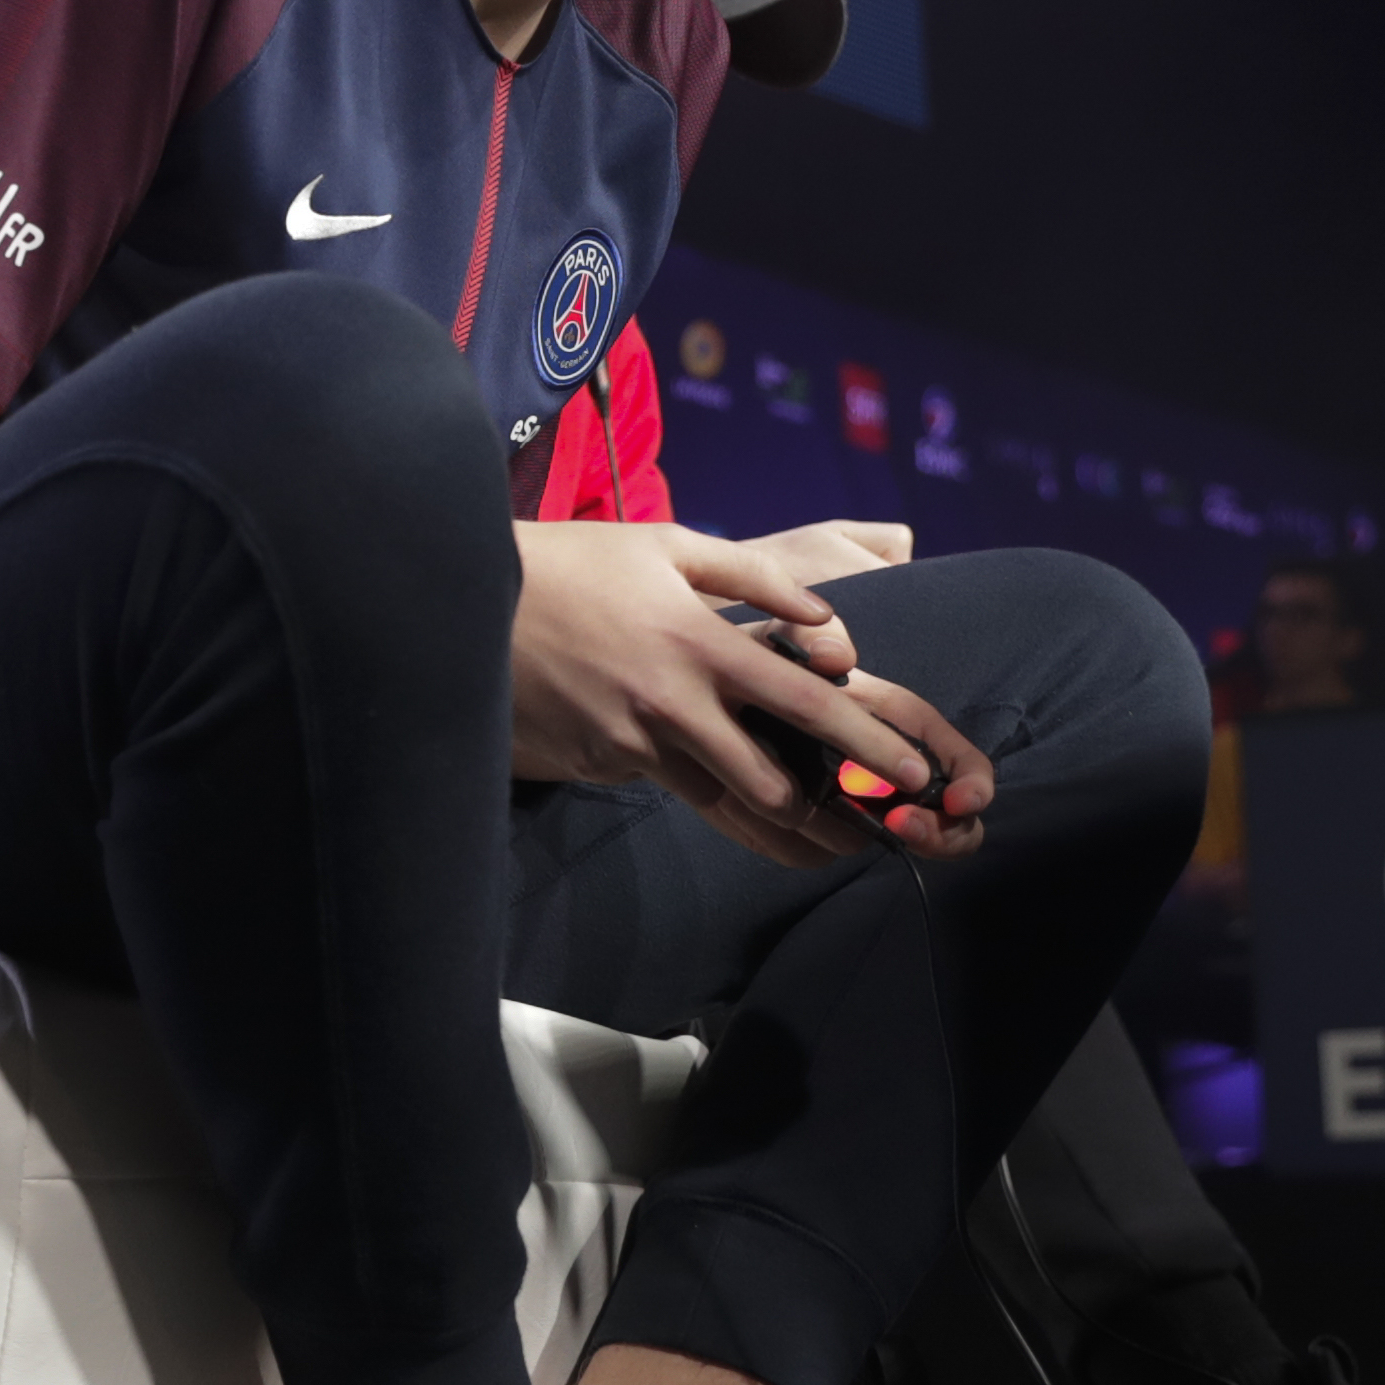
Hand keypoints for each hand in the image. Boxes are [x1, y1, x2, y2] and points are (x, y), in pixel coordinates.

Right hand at [508, 523, 993, 867]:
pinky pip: (674, 790)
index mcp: (701, 643)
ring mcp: (636, 742)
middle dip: (830, 812)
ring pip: (725, 805)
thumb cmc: (578, 562)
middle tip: (872, 829)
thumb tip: (826, 621)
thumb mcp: (669, 545)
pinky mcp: (603, 763)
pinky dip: (714, 801)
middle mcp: (675, 704)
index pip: (808, 702)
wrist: (469, 601)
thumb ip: (756, 578)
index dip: (869, 742)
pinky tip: (743, 811)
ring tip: (822, 839)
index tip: (915, 770)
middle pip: (774, 782)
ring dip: (779, 825)